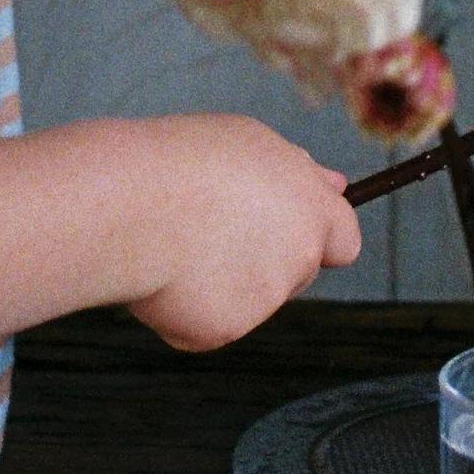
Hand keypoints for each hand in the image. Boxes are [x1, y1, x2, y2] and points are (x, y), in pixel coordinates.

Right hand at [125, 116, 361, 352]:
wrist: (128, 205)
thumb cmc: (183, 161)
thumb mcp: (248, 143)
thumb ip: (297, 171)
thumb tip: (337, 187)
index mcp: (311, 209)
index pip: (344, 240)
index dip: (319, 237)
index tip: (291, 230)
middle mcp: (296, 258)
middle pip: (296, 273)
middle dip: (264, 257)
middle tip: (212, 225)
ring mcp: (262, 301)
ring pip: (248, 298)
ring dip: (221, 277)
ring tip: (176, 238)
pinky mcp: (223, 331)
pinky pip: (207, 322)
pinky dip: (186, 304)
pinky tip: (162, 271)